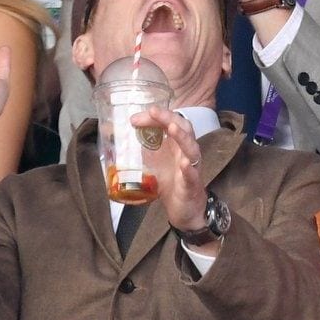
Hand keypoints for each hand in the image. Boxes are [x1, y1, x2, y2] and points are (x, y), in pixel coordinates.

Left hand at [130, 107, 206, 231]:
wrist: (184, 209)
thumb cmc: (171, 181)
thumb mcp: (154, 161)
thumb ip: (145, 146)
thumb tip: (126, 133)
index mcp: (177, 144)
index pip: (170, 122)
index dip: (155, 117)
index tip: (135, 119)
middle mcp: (186, 152)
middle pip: (184, 128)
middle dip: (168, 118)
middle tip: (153, 111)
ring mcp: (192, 167)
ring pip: (191, 148)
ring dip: (182, 137)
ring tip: (172, 128)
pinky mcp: (192, 185)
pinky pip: (192, 175)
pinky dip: (189, 168)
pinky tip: (184, 163)